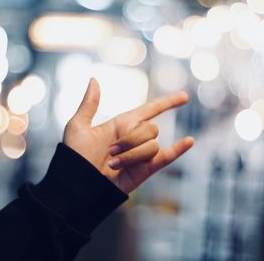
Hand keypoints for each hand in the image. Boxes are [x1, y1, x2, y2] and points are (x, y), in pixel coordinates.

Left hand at [63, 78, 193, 192]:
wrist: (76, 184)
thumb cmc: (74, 156)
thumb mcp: (78, 126)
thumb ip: (89, 104)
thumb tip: (93, 79)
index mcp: (122, 125)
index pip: (151, 110)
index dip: (167, 103)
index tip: (184, 97)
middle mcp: (134, 138)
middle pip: (151, 128)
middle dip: (131, 139)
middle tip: (110, 152)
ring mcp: (141, 155)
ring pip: (152, 145)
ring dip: (132, 155)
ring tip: (113, 165)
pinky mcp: (144, 170)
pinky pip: (165, 157)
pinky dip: (178, 150)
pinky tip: (189, 140)